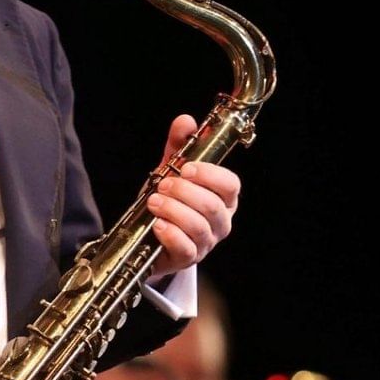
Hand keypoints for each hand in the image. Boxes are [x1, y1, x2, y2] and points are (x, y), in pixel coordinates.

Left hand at [146, 115, 239, 275]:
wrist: (148, 235)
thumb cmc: (170, 200)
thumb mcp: (172, 170)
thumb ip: (179, 146)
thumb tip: (185, 121)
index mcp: (223, 198)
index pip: (231, 186)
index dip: (211, 175)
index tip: (187, 168)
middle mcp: (220, 221)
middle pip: (213, 206)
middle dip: (185, 192)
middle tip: (163, 184)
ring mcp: (206, 242)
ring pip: (199, 227)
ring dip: (174, 210)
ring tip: (154, 201)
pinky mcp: (189, 258)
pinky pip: (186, 248)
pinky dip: (170, 234)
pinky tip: (157, 224)